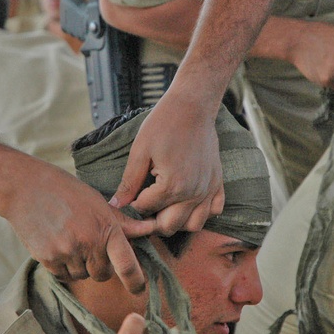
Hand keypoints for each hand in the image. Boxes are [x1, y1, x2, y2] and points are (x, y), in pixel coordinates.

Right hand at [5, 157, 154, 293]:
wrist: (26, 188)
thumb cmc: (67, 192)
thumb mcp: (99, 203)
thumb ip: (123, 223)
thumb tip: (150, 229)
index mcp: (106, 228)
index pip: (127, 264)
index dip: (136, 281)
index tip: (140, 289)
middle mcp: (88, 243)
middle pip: (103, 274)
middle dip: (100, 265)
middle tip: (89, 244)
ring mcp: (67, 253)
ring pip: (82, 276)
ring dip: (79, 266)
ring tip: (69, 239)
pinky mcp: (47, 259)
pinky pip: (63, 276)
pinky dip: (63, 266)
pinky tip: (57, 244)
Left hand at [110, 94, 223, 234]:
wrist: (193, 106)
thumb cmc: (164, 124)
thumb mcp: (140, 151)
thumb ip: (129, 181)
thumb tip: (115, 204)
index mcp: (172, 186)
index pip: (146, 210)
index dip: (133, 203)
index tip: (131, 192)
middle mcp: (193, 193)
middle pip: (170, 226)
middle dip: (153, 219)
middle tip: (146, 202)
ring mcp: (208, 189)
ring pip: (194, 224)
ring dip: (178, 220)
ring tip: (166, 205)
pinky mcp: (217, 182)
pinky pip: (214, 210)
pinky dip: (201, 211)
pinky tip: (188, 199)